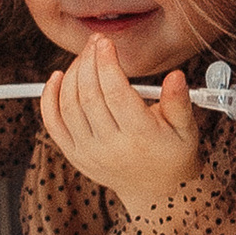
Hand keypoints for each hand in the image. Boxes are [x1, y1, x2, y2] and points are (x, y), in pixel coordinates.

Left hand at [37, 37, 201, 205]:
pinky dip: (49, 98)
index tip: (106, 43)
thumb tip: (175, 76)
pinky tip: (57, 77)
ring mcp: (88, 153)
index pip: (116, 94)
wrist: (155, 190)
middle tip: (95, 43)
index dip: (107, 64)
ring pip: (68, 106)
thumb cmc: (171, 153)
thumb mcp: (186, 129)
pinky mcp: (74, 155)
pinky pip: (53, 124)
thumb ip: (179, 102)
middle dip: (89, 62)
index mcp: (140, 137)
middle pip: (89, 96)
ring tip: (84, 57)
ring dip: (72, 74)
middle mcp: (110, 147)